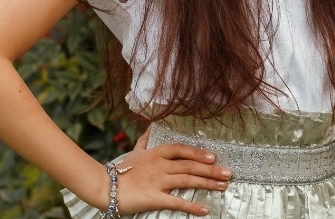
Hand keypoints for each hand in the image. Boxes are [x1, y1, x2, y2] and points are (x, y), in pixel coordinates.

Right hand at [115, 129, 231, 215]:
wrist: (106, 187)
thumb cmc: (123, 170)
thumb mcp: (136, 150)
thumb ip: (147, 139)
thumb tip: (153, 124)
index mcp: (157, 153)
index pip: (182, 150)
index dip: (198, 152)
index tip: (213, 156)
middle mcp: (161, 165)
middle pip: (190, 165)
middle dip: (211, 169)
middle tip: (228, 172)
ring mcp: (159, 181)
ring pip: (188, 180)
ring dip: (207, 183)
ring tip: (223, 186)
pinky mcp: (155, 198)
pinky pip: (176, 202)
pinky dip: (191, 206)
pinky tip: (204, 209)